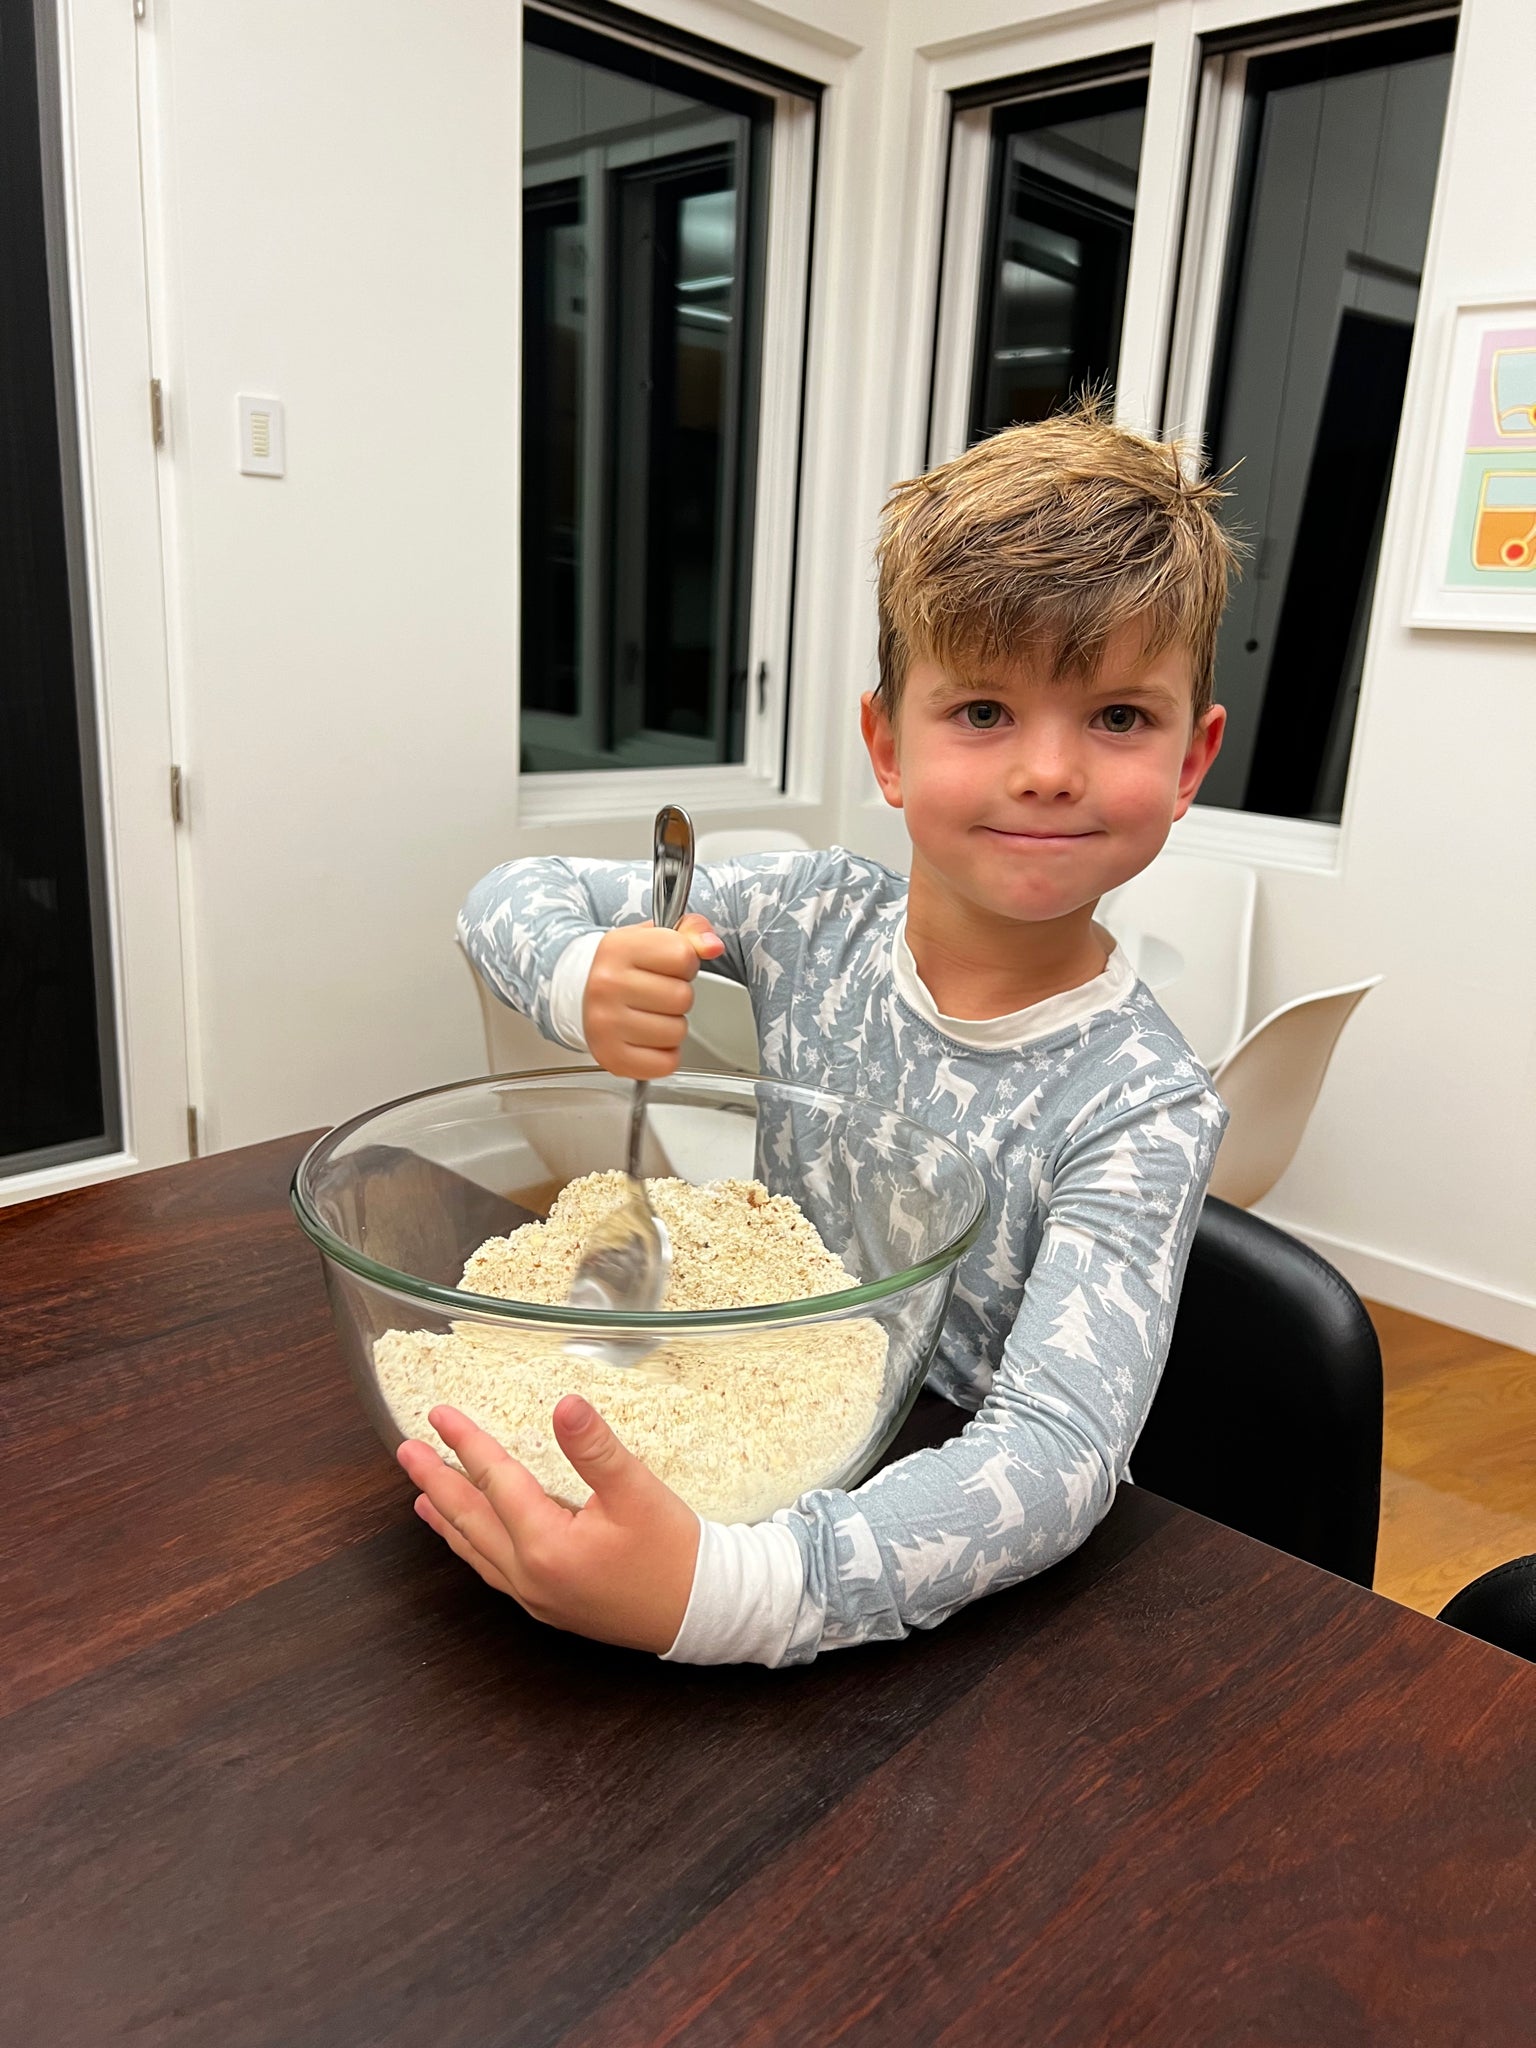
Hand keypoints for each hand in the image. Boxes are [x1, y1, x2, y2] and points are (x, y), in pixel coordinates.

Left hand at [397, 1399, 699, 1652]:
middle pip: (470, 1520)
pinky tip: (471, 1540)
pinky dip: (472, 1548)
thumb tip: (564, 1404)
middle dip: (436, 1481)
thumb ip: (596, 1447)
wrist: (703, 1612)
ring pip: (477, 1551)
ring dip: (448, 1519)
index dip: (466, 1443)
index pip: (495, 1481)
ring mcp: (537, 1597)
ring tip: (422, 1496)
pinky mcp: (551, 1606)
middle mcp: (530, 1576)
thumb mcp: (638, 1492)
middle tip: (407, 1452)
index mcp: (545, 1545)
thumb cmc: (674, 1553)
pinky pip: (495, 1572)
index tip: (439, 1414)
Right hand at [583, 914, 724, 1078]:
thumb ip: (692, 931)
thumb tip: (712, 946)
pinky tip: (647, 1038)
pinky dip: (664, 1054)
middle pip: (682, 997)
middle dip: (679, 996)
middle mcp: (607, 985)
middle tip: (656, 993)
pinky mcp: (611, 1056)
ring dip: (672, 1025)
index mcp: (619, 948)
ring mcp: (606, 1023)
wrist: (583, 992)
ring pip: (677, 1032)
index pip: (683, 956)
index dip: (685, 963)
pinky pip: (666, 1063)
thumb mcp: (654, 937)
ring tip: (650, 1014)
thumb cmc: (625, 966)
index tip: (668, 966)